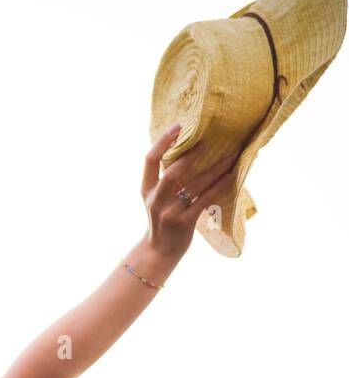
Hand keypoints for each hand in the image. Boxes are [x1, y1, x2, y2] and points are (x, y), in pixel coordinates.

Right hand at [141, 125, 236, 259]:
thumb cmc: (161, 220)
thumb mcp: (155, 198)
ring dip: (214, 169)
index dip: (163, 141)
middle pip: (172, 172)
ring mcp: (169, 213)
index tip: (178, 126)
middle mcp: (156, 200)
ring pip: (194, 186)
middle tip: (209, 141)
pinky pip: (205, 200)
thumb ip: (164, 179)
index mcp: (146, 190)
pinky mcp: (184, 223)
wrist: (159, 252)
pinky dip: (219, 186)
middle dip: (191, 155)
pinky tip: (231, 176)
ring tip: (231, 156)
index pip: (150, 159)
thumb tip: (187, 152)